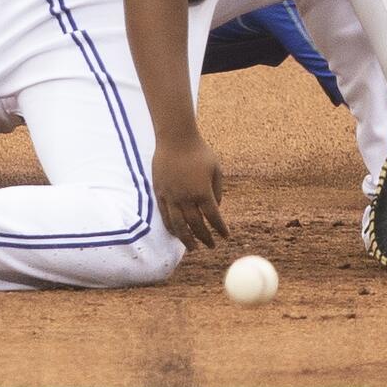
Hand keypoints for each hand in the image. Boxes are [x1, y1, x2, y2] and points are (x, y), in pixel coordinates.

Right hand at [151, 134, 227, 250]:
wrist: (175, 139)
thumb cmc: (199, 152)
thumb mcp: (216, 169)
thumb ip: (218, 190)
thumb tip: (215, 208)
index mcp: (203, 192)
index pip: (213, 218)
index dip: (220, 229)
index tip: (225, 237)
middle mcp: (186, 197)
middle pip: (196, 225)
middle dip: (205, 238)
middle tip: (211, 246)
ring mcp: (171, 196)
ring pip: (178, 225)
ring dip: (186, 239)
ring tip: (193, 248)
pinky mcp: (160, 193)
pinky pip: (165, 215)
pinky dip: (171, 227)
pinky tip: (176, 233)